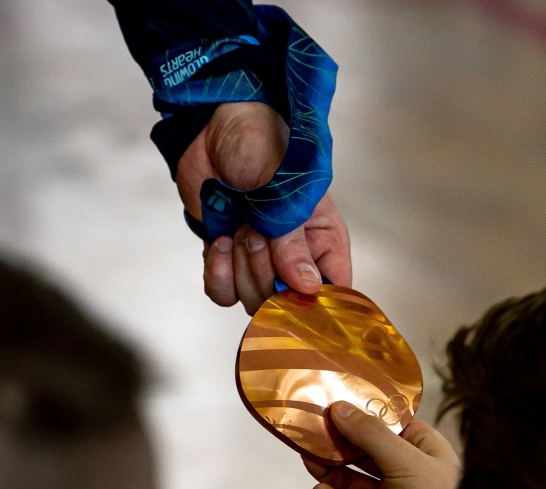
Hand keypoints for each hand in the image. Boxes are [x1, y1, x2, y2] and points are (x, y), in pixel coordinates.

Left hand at [177, 101, 352, 311]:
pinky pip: (223, 293)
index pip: (334, 290)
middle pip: (288, 303)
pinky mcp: (229, 260)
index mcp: (324, 239)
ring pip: (254, 300)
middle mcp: (297, 256)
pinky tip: (218, 242)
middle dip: (265, 271)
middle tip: (254, 232)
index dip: (317, 301)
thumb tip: (306, 288)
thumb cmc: (262, 145)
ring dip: (240, 267)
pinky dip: (217, 273)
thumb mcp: (284, 194)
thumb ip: (293, 244)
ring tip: (238, 227)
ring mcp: (262, 260)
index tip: (294, 290)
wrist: (211, 128)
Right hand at [304, 402, 467, 488]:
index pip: (387, 424)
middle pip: (363, 450)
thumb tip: (340, 408)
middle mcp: (405, 472)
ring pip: (350, 479)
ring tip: (308, 458)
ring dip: (329, 469)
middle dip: (337, 441)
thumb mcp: (407, 459)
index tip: (332, 400)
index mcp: (422, 449)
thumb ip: (370, 434)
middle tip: (309, 428)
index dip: (362, 413)